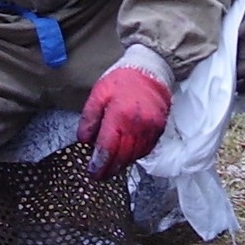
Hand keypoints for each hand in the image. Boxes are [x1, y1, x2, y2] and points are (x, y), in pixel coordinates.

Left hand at [77, 63, 171, 179]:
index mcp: (119, 115)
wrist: (151, 68)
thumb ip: (89, 118)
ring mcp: (151, 128)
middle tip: (99, 175)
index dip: (99, 164)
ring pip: (135, 155)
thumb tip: (84, 141)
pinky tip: (127, 156)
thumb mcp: (98, 94)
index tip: (92, 172)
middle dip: (110, 169)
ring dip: (122, 164)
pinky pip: (147, 149)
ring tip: (111, 167)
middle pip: (122, 156)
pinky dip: (135, 155)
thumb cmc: (122, 80)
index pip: (108, 148)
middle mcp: (137, 125)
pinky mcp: (160, 128)